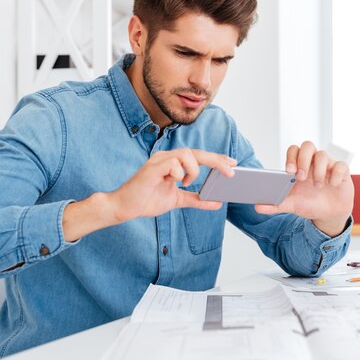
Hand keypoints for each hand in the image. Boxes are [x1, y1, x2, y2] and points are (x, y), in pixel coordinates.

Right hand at [109, 148, 235, 221]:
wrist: (126, 207)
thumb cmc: (147, 200)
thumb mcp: (178, 200)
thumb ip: (196, 199)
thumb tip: (216, 203)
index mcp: (173, 163)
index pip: (199, 156)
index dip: (217, 158)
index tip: (233, 163)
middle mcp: (167, 157)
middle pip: (197, 152)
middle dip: (216, 160)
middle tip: (230, 170)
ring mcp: (160, 160)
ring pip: (186, 154)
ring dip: (193, 170)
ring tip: (187, 182)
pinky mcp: (152, 167)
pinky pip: (173, 164)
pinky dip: (178, 174)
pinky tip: (172, 182)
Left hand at [255, 141, 353, 236]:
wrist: (328, 214)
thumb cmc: (309, 204)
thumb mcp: (292, 205)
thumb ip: (275, 204)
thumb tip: (257, 207)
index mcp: (299, 166)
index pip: (294, 150)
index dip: (291, 157)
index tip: (289, 171)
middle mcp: (313, 162)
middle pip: (308, 145)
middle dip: (303, 159)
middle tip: (301, 177)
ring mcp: (328, 165)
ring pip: (323, 155)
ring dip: (318, 171)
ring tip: (317, 186)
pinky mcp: (342, 172)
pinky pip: (341, 165)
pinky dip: (336, 175)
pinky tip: (333, 185)